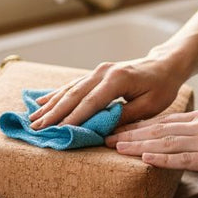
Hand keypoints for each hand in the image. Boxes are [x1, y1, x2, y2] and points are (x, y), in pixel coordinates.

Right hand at [29, 56, 186, 128]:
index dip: (73, 118)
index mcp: (117, 79)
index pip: (91, 103)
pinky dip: (56, 95)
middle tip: (36, 128)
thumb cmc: (162, 87)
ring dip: (50, 105)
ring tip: (33, 119)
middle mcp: (103, 72)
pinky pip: (72, 85)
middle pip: (74, 95)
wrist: (164, 65)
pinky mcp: (96, 73)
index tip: (56, 131)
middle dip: (53, 113)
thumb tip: (103, 132)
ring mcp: (97, 71)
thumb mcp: (150, 106)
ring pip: (69, 89)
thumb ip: (125, 117)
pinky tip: (41, 103)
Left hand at [106, 109, 197, 177]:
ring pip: (165, 142)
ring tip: (116, 148)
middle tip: (105, 137)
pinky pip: (184, 158)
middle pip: (157, 129)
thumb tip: (188, 144)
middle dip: (129, 134)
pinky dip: (163, 158)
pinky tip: (146, 158)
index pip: (163, 121)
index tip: (117, 129)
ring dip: (138, 145)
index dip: (138, 125)